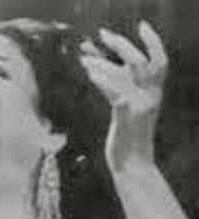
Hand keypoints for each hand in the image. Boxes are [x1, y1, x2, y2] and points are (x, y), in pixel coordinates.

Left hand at [80, 21, 167, 171]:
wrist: (134, 167)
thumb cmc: (128, 142)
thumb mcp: (128, 115)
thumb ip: (121, 93)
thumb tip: (104, 72)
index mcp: (154, 95)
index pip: (160, 61)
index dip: (153, 41)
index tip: (141, 25)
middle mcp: (150, 97)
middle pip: (141, 61)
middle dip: (121, 44)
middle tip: (102, 34)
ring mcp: (140, 106)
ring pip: (125, 74)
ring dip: (102, 62)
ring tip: (84, 56)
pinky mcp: (127, 116)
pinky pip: (115, 92)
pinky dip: (102, 80)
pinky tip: (89, 73)